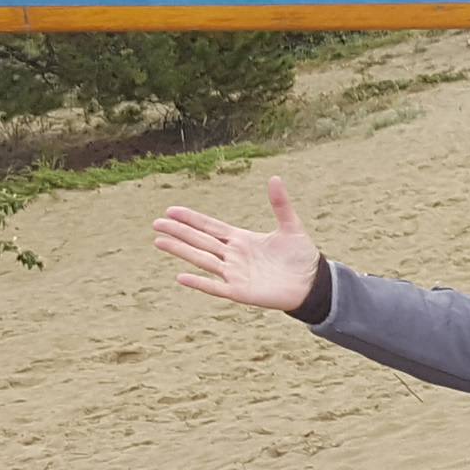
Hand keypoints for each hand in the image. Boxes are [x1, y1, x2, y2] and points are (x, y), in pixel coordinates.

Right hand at [152, 176, 324, 312]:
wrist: (313, 283)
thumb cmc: (301, 256)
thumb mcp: (291, 226)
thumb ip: (280, 204)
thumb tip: (275, 177)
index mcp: (241, 239)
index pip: (210, 227)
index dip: (191, 219)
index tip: (170, 210)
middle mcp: (233, 255)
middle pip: (200, 241)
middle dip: (178, 231)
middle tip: (155, 223)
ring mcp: (234, 274)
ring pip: (202, 260)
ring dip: (181, 251)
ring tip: (159, 241)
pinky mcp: (240, 292)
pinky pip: (215, 287)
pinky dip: (199, 282)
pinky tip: (181, 276)